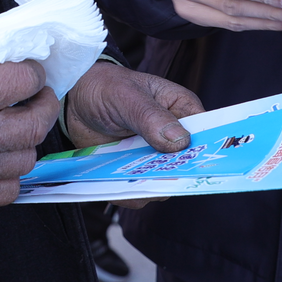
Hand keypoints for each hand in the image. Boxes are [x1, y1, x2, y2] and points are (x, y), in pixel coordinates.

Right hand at [0, 56, 58, 218]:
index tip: (32, 74)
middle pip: (36, 121)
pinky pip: (11, 188)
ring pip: (28, 157)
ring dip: (26, 141)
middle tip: (38, 99)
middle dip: (44, 105)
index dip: (33, 74)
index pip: (24, 80)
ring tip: (13, 131)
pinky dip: (10, 173)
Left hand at [63, 61, 205, 209]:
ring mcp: (155, 157)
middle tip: (152, 177)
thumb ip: (151, 117)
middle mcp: (173, 137)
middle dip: (171, 176)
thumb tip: (180, 141)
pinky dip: (126, 194)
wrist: (76, 99)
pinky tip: (113, 186)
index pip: (205, 135)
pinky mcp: (135, 170)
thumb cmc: (107, 87)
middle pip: (186, 166)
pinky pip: (138, 191)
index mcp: (182, 110)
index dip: (205, 152)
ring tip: (125, 180)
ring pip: (162, 184)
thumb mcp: (128, 96)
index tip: (195, 166)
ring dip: (146, 187)